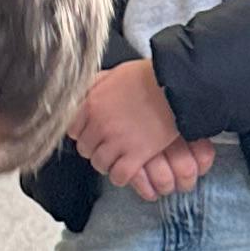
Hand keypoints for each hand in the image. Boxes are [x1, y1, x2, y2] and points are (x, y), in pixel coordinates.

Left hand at [70, 58, 200, 191]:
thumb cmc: (150, 78)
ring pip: (100, 164)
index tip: (91, 134)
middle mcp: (100, 124)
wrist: (177, 87)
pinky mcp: (136, 154)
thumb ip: (98, 86)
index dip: (83, 133)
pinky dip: (121, 176)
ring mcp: (117, 141)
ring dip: (108, 163)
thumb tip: (88, 93)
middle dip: (96, 148)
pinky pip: (119, 175)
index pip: (73, 129)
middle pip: (85, 149)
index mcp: (92, 103)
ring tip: (118, 159)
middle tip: (108, 146)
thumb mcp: (116, 74)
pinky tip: (127, 170)